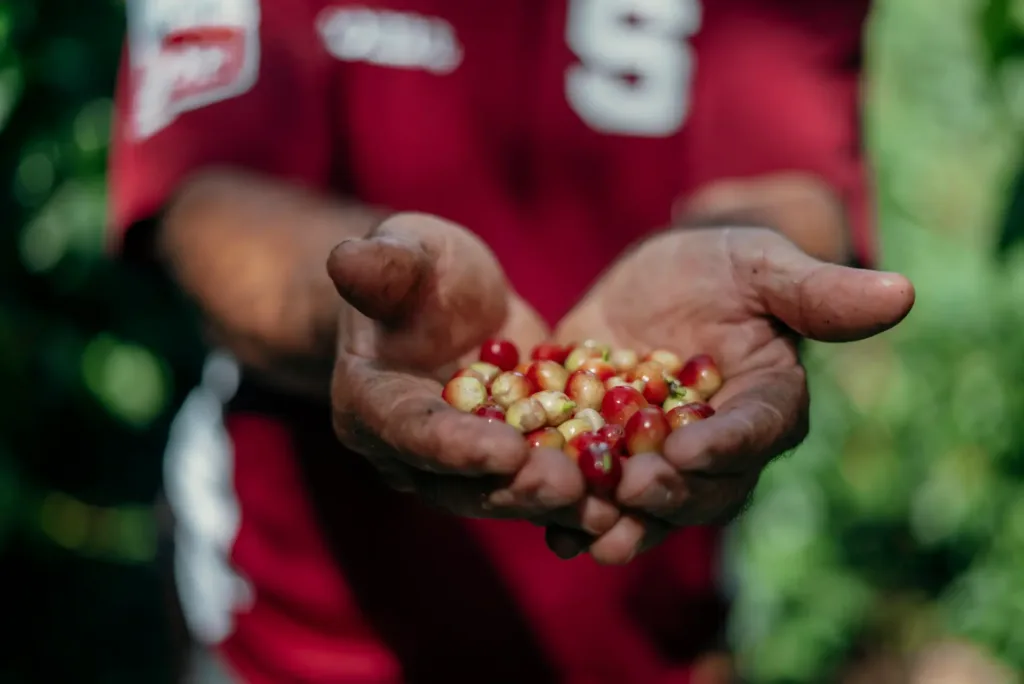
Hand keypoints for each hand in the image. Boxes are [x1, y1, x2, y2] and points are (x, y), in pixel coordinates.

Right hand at [327, 213, 619, 533]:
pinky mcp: (508, 461)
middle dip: (517, 488)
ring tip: (610, 503)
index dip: (456, 445)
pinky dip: (584, 490)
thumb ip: (382, 267)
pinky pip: (541, 479)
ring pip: (507, 493)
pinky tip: (631, 494)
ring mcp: (461, 465)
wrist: (445, 299)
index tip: (506, 450)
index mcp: (371, 403)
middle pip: (462, 481)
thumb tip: (345, 258)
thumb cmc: (415, 269)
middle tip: (570, 488)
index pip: (413, 431)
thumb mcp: (404, 252)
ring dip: (558, 502)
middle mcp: (411, 452)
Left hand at [549, 226, 914, 563]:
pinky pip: (595, 490)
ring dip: (620, 522)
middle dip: (670, 492)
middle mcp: (717, 446)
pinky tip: (542, 523)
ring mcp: (660, 457)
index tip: (693, 447)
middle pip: (703, 486)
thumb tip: (904, 291)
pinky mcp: (606, 453)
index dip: (728, 442)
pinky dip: (571, 509)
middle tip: (635, 490)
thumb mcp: (762, 265)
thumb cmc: (724, 266)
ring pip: (649, 504)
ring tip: (585, 533)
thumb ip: (818, 291)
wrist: (659, 278)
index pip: (756, 431)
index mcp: (765, 404)